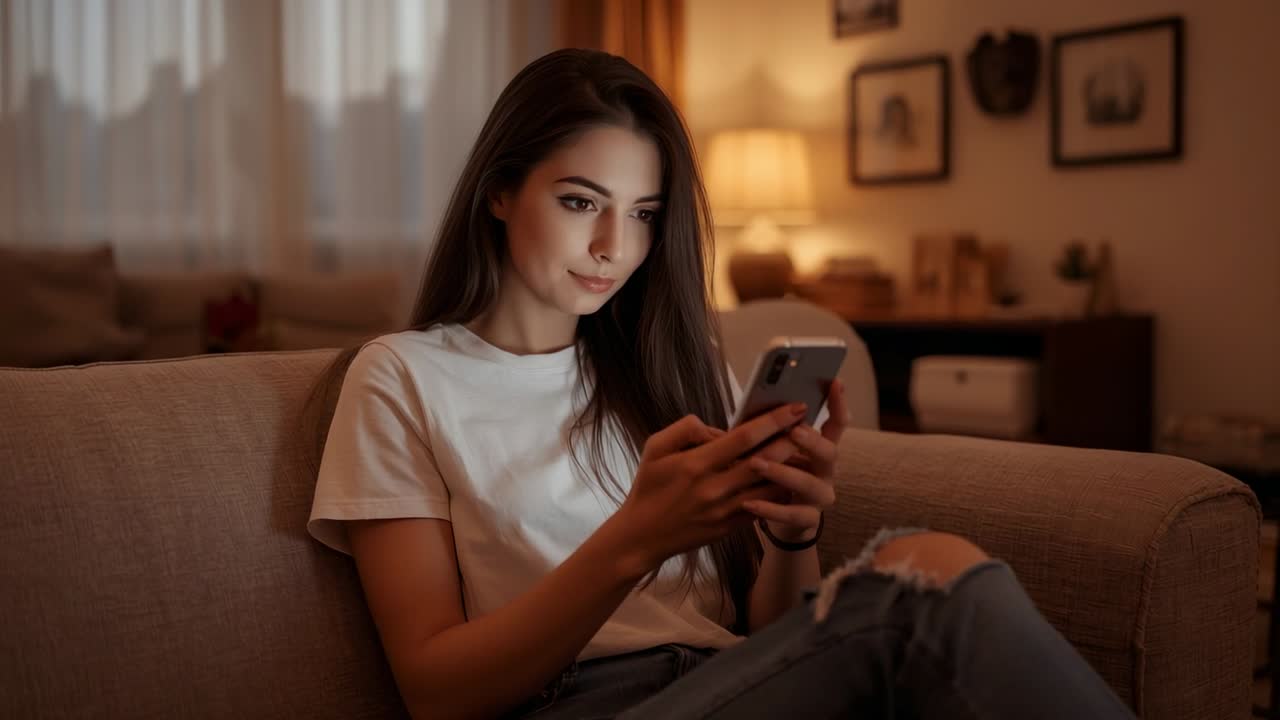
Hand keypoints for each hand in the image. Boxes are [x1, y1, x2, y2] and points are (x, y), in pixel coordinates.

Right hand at [612, 403, 807, 572]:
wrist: (643, 536)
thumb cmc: (648, 488)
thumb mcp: (654, 448)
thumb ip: (685, 429)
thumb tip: (716, 427)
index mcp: (696, 464)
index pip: (744, 438)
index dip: (773, 420)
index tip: (795, 406)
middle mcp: (715, 488)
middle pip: (766, 460)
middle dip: (792, 440)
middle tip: (810, 423)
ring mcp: (725, 510)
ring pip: (770, 486)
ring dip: (792, 467)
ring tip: (809, 449)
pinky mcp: (731, 526)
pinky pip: (764, 505)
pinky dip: (780, 490)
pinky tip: (792, 476)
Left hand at [741, 379, 850, 543]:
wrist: (779, 522)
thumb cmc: (771, 477)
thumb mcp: (770, 451)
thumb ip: (763, 433)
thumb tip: (739, 409)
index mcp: (819, 449)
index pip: (837, 424)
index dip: (839, 404)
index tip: (836, 382)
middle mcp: (825, 471)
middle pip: (830, 453)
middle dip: (812, 441)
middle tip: (793, 431)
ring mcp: (820, 497)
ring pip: (809, 484)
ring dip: (783, 472)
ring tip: (756, 464)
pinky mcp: (807, 520)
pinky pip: (792, 514)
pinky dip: (770, 508)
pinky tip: (749, 502)